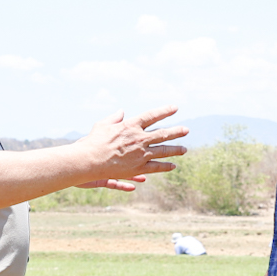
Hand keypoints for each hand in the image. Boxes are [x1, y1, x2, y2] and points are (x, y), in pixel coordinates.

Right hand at [73, 107, 187, 190]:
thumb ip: (114, 118)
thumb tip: (121, 111)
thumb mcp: (103, 125)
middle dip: (176, 131)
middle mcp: (139, 138)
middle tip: (186, 130)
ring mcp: (141, 154)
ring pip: (163, 151)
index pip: (152, 115)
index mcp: (131, 125)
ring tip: (184, 149)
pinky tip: (173, 166)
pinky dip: (165, 166)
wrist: (90, 160)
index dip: (164, 111)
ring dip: (175, 150)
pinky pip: (156, 166)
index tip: (175, 108)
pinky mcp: (138, 168)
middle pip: (162, 133)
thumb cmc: (94, 141)